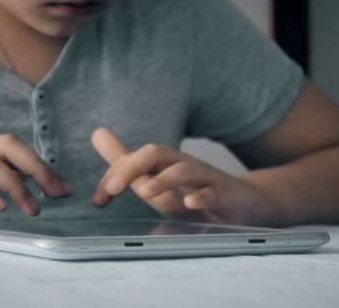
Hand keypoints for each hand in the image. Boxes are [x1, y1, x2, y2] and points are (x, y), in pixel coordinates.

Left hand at [91, 128, 256, 223]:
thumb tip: (97, 134)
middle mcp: (182, 165)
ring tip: (145, 191)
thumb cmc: (192, 190)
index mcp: (163, 163)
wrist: (242, 201)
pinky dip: (202, 197)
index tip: (99, 198)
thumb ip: (126, 163)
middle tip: (113, 188)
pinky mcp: (223, 194)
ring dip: (163, 181)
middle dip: (132, 167)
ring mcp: (204, 178)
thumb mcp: (155, 178)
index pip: (135, 160)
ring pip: (183, 171)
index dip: (116, 174)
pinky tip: (190, 204)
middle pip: (157, 154)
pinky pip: (213, 193)